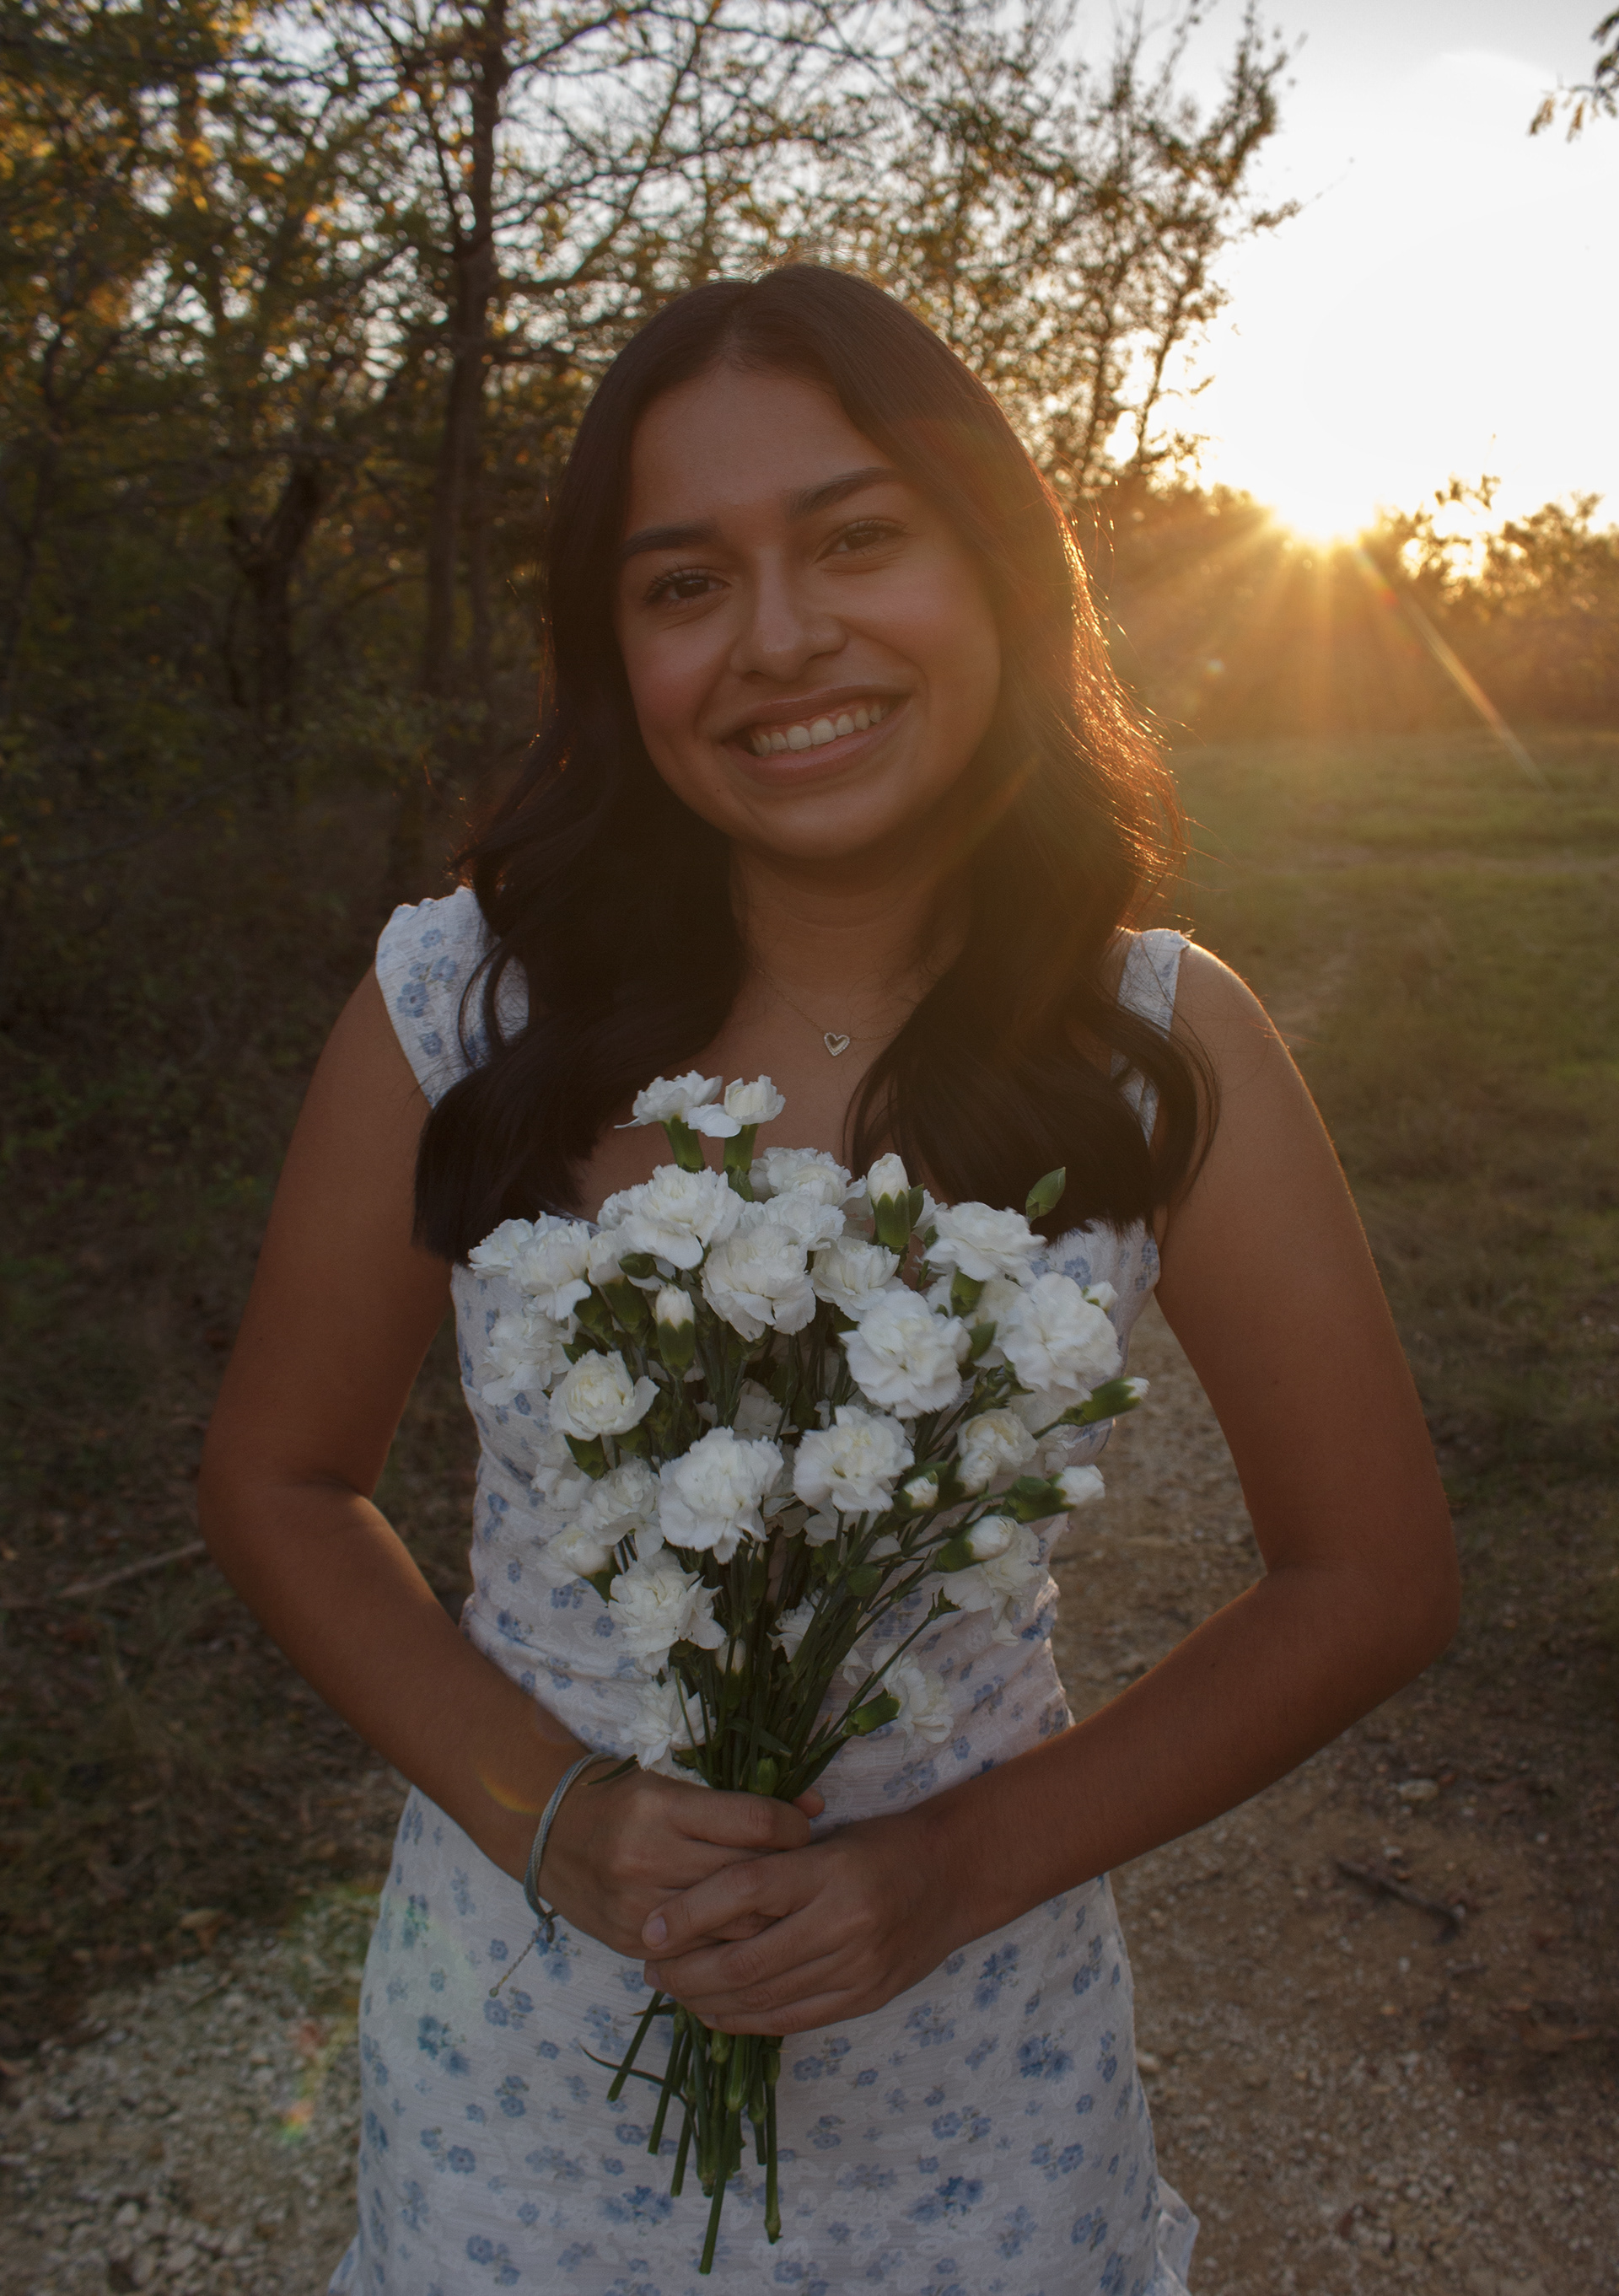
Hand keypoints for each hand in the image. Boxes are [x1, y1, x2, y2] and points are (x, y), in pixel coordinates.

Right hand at [540, 1764, 822, 1960]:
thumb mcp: (673, 1784)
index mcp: (662, 1806)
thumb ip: (737, 1803)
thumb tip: (813, 1808)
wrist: (547, 1833)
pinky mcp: (632, 1942)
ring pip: (733, 1924)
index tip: (803, 1826)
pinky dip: (731, 1944)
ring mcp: (639, 1906)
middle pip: (748, 1877)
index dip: (793, 1825)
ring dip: (768, 1916)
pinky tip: (747, 1932)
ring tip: (785, 1903)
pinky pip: (703, 1952)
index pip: (754, 1822)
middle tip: (805, 1869)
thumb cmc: (620, 1799)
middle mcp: (649, 1857)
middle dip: (788, 1874)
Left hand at [638, 1809, 960, 2035]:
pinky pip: (792, 2020)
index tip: (650, 1927)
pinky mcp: (864, 1999)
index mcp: (831, 1870)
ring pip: (765, 1998)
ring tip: (673, 1988)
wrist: (954, 1876)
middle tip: (650, 1965)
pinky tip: (714, 2011)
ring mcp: (857, 1968)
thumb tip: (693, 1894)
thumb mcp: (826, 1835)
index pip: (745, 1892)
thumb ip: (770, 1862)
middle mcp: (845, 1923)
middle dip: (687, 1970)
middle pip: (747, 1960)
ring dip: (708, 1999)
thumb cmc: (881, 1844)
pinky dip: (746, 2021)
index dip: (691, 1913)